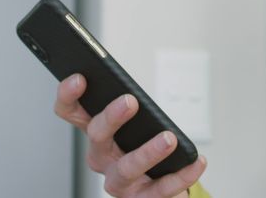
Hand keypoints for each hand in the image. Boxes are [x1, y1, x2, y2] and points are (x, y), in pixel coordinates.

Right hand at [54, 73, 207, 197]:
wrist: (158, 185)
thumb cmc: (143, 144)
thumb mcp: (133, 122)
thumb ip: (128, 103)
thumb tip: (135, 88)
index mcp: (96, 131)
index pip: (70, 111)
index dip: (68, 95)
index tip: (80, 78)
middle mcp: (101, 156)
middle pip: (96, 135)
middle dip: (111, 117)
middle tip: (130, 101)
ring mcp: (119, 181)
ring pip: (127, 167)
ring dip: (148, 152)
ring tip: (169, 138)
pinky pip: (161, 189)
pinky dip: (181, 175)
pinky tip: (197, 161)